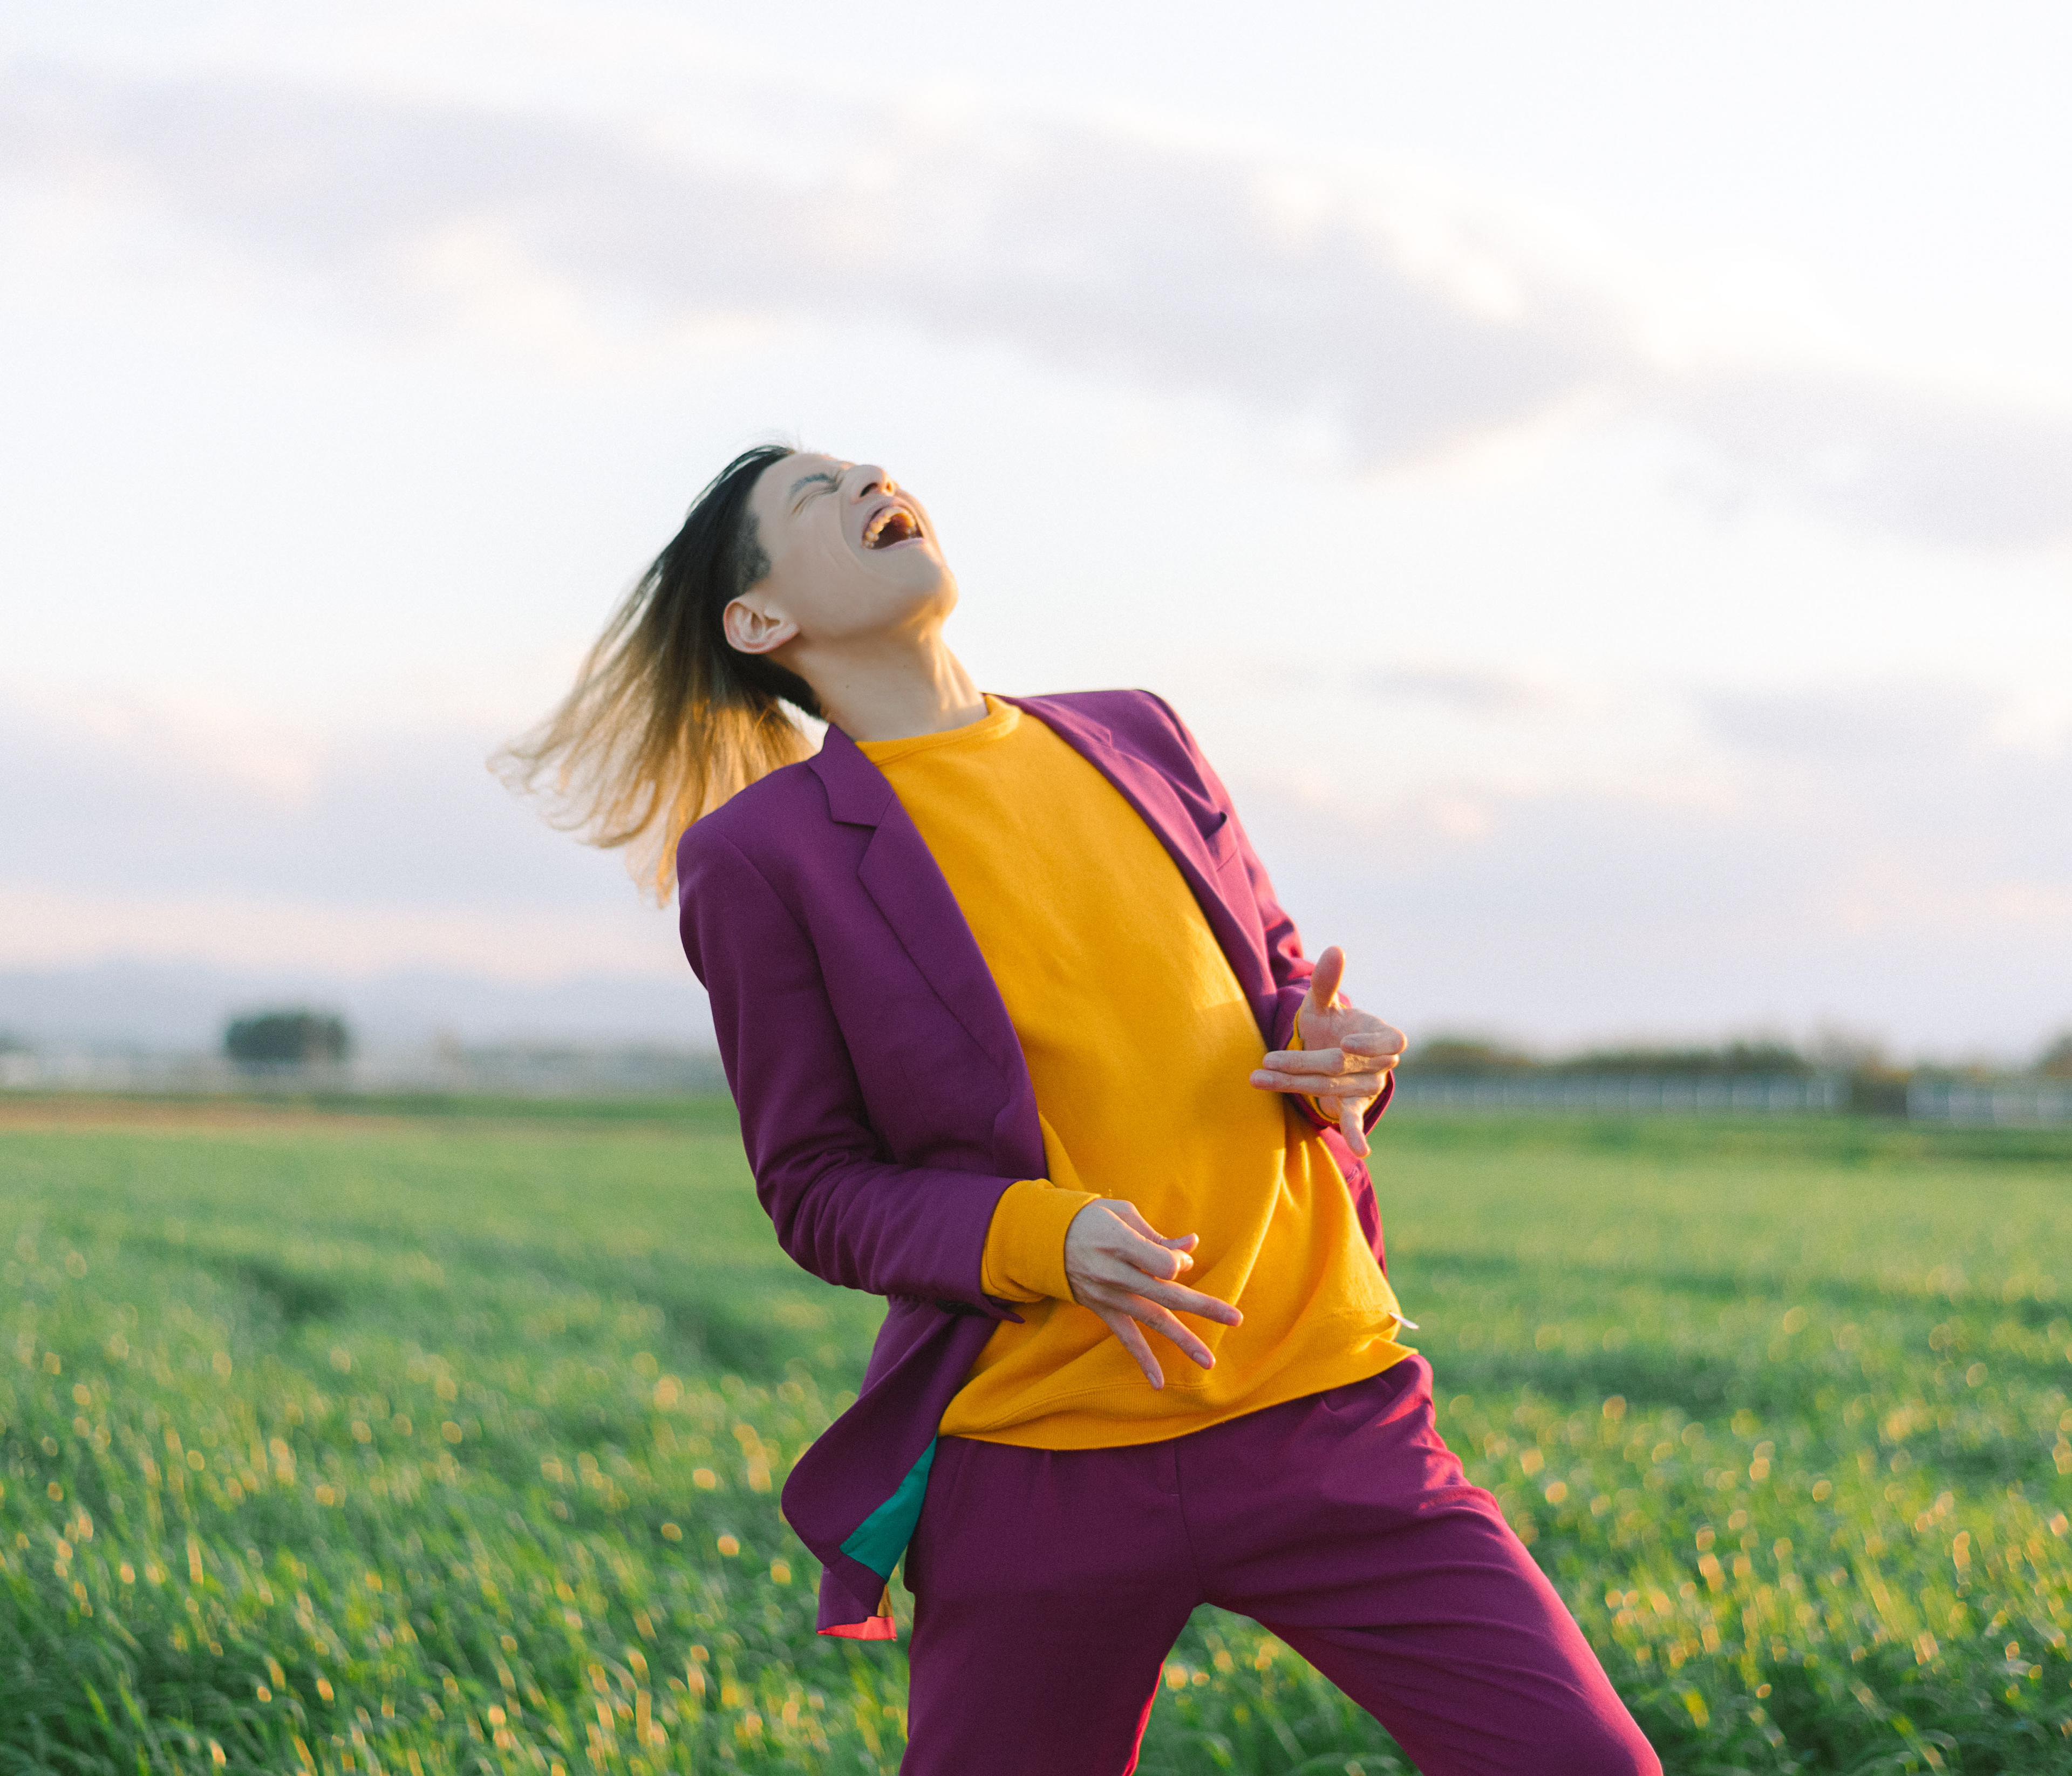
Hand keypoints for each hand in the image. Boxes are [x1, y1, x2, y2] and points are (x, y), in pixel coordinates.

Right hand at [1062, 1199, 1242, 1388]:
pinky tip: (1158, 1383)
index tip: (1182, 1255)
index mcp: (1120, 1243)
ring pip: (1153, 1320)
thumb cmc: (1092, 1219)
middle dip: (1204, 1306)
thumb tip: (1192, 1247)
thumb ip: (1158, 1237)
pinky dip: (1142, 1361)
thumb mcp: (1122, 1214)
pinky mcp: (1103, 1310)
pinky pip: (1125, 1339)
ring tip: (1209, 1361)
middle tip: (1236, 1319)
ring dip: (1183, 1340)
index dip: (1178, 1261)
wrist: (1045, 1239)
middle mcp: (1115, 1274)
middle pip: (1166, 1293)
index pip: (1161, 1263)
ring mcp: (1110, 1296)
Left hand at [1248, 945, 1404, 1158]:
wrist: (1333, 1051)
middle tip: (1267, 1060)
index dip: (1370, 1043)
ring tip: (1259, 1078)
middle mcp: (1380, 1063)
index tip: (1346, 1042)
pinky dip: (1356, 1134)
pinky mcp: (1353, 1104)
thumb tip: (1335, 948)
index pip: (1389, 1040)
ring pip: (1331, 1086)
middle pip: (1341, 1064)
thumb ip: (1328, 982)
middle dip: (1302, 1062)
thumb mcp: (1325, 1003)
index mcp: (1382, 1034)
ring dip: (1294, 1085)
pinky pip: (1355, 1119)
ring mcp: (1367, 1086)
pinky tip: (1360, 1151)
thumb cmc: (1332, 1024)